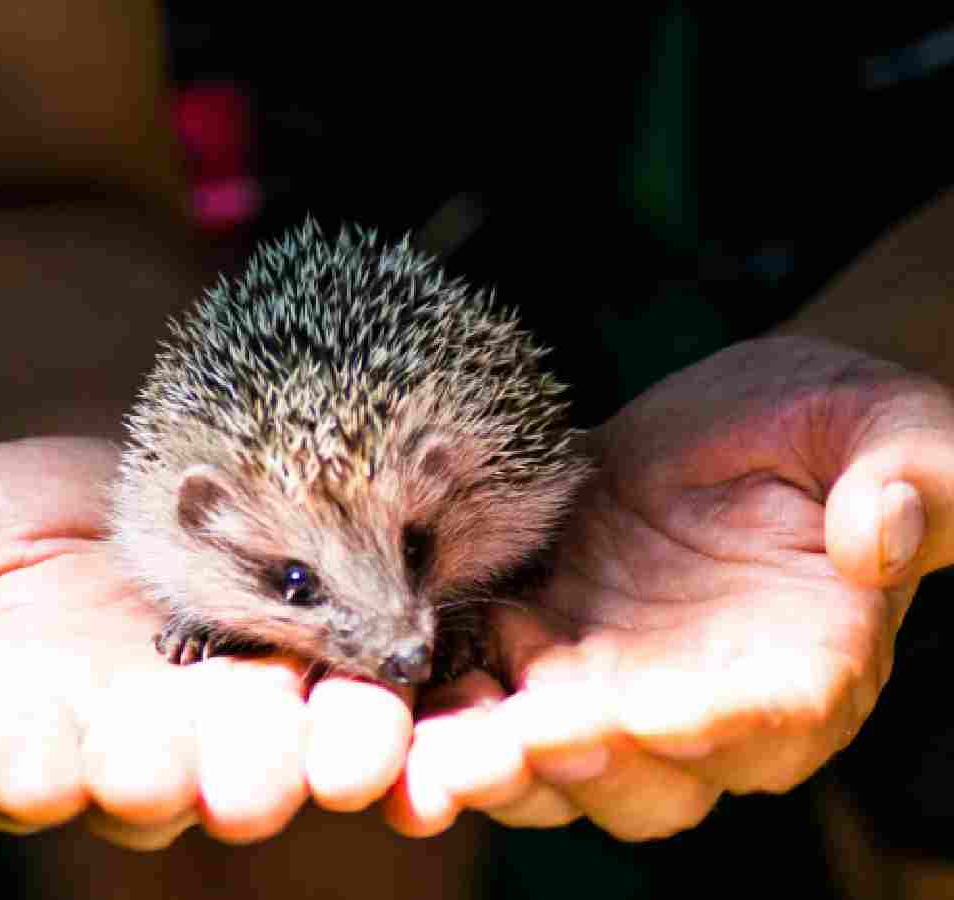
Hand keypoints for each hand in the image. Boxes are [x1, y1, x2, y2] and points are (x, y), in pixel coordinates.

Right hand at [0, 437, 412, 847]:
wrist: (146, 458)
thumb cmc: (29, 505)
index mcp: (33, 720)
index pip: (17, 763)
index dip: (27, 765)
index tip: (34, 761)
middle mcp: (139, 740)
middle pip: (162, 778)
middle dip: (195, 775)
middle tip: (233, 772)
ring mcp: (241, 716)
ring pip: (276, 758)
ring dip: (316, 760)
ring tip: (354, 745)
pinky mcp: (326, 677)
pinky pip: (359, 713)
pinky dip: (391, 722)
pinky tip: (417, 716)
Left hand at [385, 336, 953, 839]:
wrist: (739, 422)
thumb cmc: (831, 427)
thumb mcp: (889, 428)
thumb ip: (906, 482)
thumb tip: (881, 534)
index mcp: (806, 669)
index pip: (757, 724)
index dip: (691, 727)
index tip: (621, 712)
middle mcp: (706, 707)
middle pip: (640, 779)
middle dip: (562, 766)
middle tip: (490, 749)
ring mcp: (616, 686)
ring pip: (552, 766)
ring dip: (484, 763)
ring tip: (421, 750)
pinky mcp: (546, 648)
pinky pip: (493, 702)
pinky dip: (447, 709)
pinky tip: (401, 692)